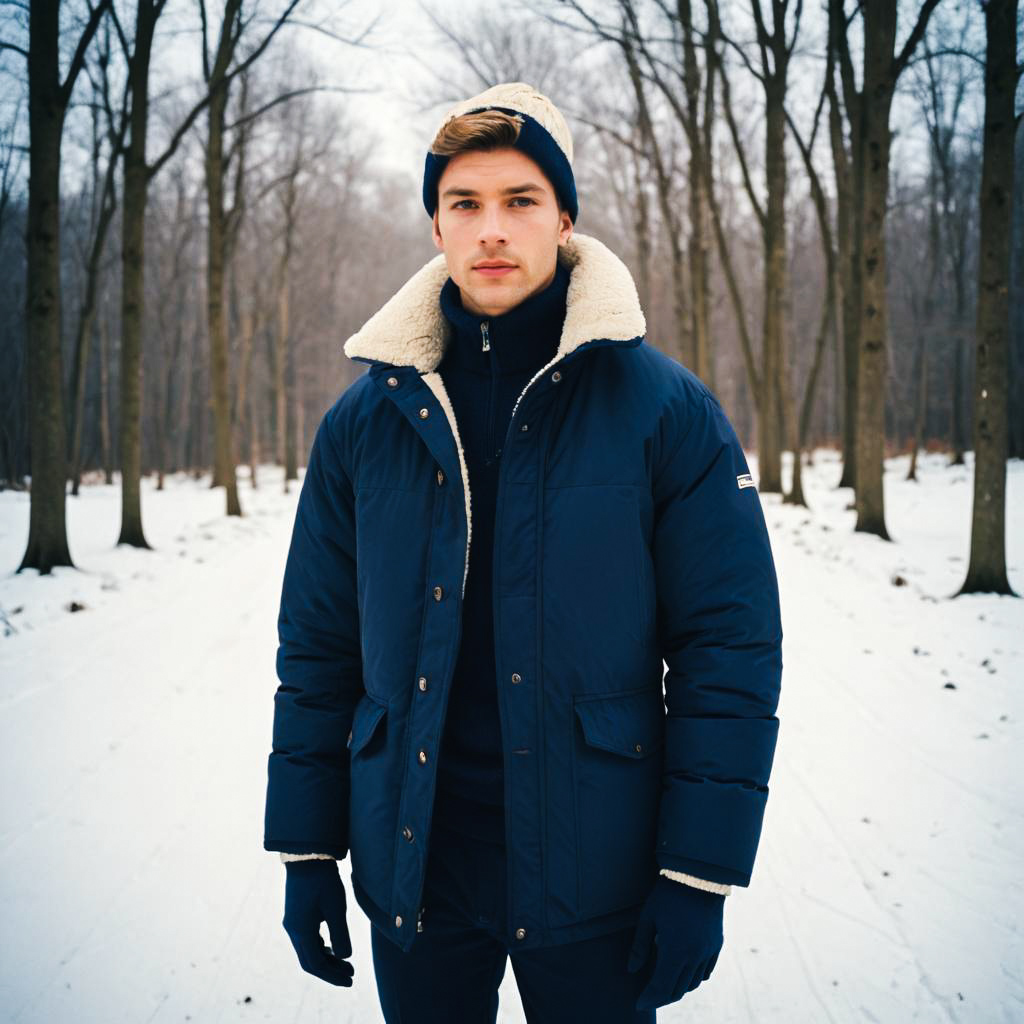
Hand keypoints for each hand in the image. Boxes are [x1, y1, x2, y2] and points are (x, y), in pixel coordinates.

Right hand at [282, 859, 353, 985]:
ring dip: (326, 959)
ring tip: (345, 964)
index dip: (333, 975)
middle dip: (330, 971)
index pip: (315, 964)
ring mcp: (293, 923)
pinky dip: (321, 949)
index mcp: (301, 930)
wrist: (307, 856)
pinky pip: (307, 940)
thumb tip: (345, 957)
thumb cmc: (323, 880)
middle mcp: (293, 930)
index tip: (349, 980)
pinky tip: (333, 948)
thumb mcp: (336, 907)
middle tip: (350, 975)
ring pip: (308, 951)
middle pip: (309, 961)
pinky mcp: (297, 916)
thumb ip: (340, 934)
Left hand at [627, 875, 724, 1009]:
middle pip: (678, 989)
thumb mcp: (648, 918)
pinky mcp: (716, 945)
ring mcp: (708, 952)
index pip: (661, 987)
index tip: (639, 1003)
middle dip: (662, 996)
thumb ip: (639, 947)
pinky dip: (693, 977)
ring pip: (693, 983)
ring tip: (664, 982)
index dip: (649, 998)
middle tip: (648, 995)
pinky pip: (705, 971)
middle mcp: (694, 956)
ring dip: (678, 987)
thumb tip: (631, 970)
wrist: (699, 877)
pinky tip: (683, 970)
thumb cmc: (668, 895)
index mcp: (675, 951)